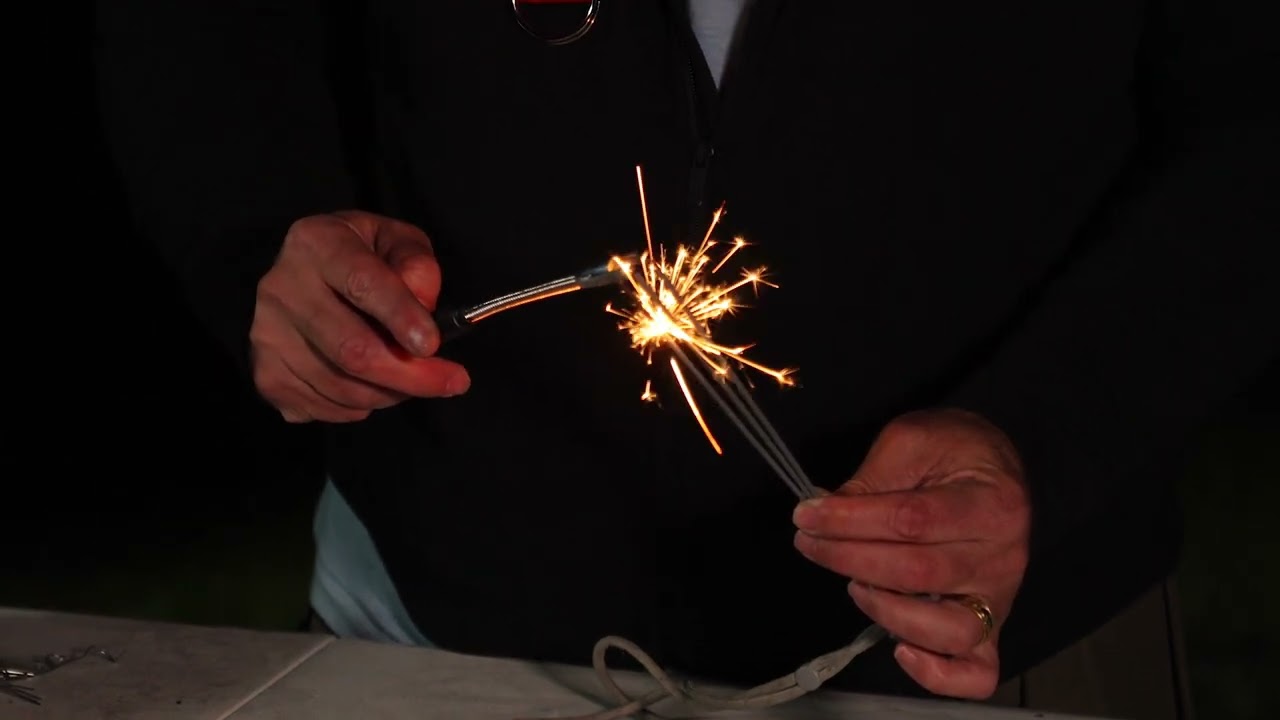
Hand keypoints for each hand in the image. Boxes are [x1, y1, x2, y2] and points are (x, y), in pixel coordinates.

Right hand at [250, 210, 470, 422]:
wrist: (303, 275)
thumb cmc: (362, 257)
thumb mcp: (397, 241)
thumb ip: (417, 264)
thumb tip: (424, 306)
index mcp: (317, 243)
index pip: (361, 282)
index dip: (400, 316)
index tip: (432, 345)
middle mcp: (281, 288)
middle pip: (351, 350)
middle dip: (409, 375)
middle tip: (451, 382)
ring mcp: (266, 335)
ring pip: (341, 387)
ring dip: (389, 394)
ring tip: (410, 379)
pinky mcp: (264, 373)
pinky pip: (323, 408)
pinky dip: (359, 408)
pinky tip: (371, 386)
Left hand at [792, 409, 1029, 698]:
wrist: (994, 463)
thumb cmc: (952, 450)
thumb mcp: (911, 441)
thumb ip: (872, 478)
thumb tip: (825, 514)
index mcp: (990, 502)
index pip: (911, 520)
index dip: (850, 521)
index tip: (807, 515)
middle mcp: (1003, 556)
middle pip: (919, 573)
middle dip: (850, 559)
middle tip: (809, 542)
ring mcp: (1000, 597)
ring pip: (947, 628)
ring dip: (886, 610)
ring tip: (854, 584)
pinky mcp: (992, 626)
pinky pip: (975, 670)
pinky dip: (937, 673)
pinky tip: (899, 648)